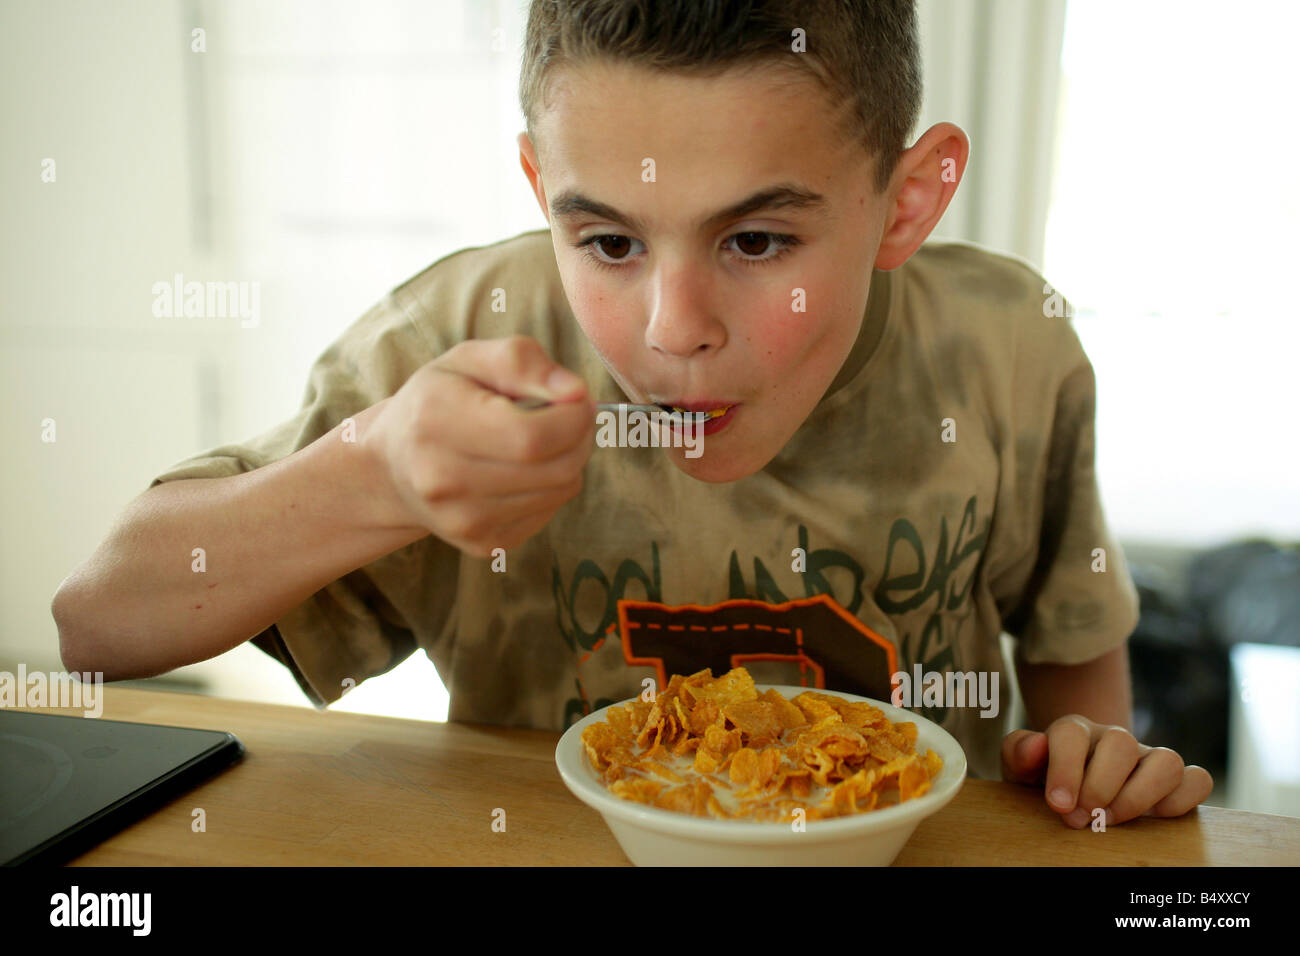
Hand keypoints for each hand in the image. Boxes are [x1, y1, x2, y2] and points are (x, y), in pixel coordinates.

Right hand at [364, 335, 595, 556]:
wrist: (393, 466)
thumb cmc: (437, 402)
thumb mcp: (469, 360)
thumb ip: (522, 361)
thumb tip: (576, 392)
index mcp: (436, 421)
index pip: (532, 436)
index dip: (573, 417)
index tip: (577, 399)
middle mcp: (443, 480)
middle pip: (555, 468)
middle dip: (580, 436)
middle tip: (570, 416)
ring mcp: (463, 521)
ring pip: (560, 491)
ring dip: (570, 460)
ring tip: (543, 439)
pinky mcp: (483, 544)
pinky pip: (549, 511)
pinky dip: (552, 486)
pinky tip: (525, 468)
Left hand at [1001, 715, 1213, 827]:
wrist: (1073, 794)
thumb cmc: (1045, 781)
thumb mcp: (1021, 770)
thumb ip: (1018, 752)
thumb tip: (1036, 744)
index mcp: (1074, 732)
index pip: (1071, 732)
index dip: (1066, 768)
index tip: (1059, 805)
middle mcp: (1114, 739)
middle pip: (1120, 742)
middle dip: (1100, 787)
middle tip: (1082, 819)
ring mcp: (1148, 758)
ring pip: (1166, 760)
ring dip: (1139, 796)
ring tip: (1112, 821)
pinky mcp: (1176, 781)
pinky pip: (1197, 780)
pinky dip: (1181, 800)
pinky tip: (1153, 820)